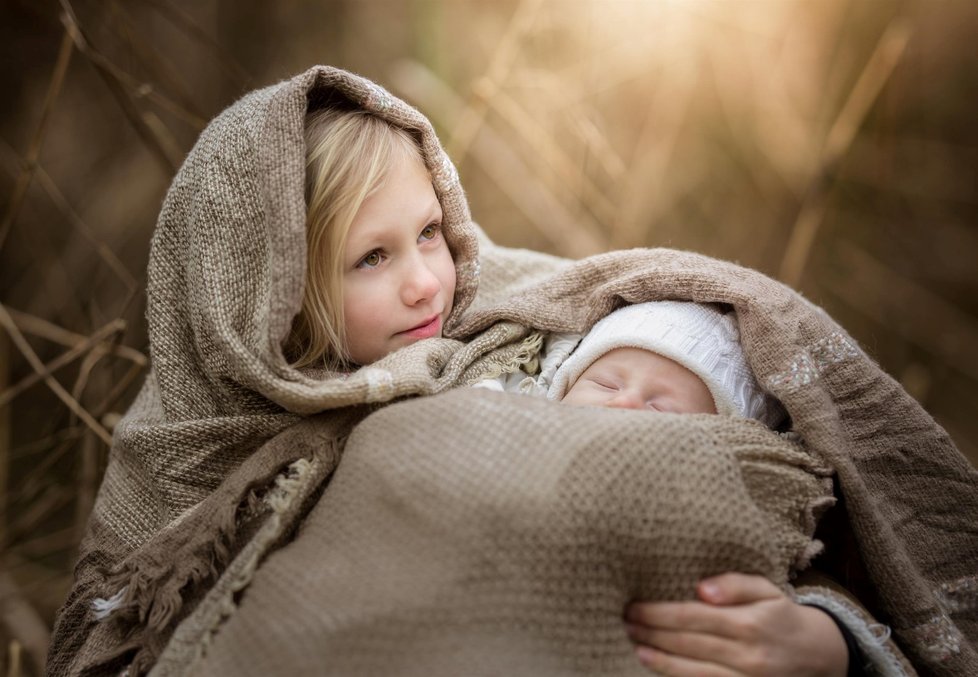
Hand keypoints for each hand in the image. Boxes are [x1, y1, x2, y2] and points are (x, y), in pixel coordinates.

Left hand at [624, 573, 847, 675]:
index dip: (659, 613)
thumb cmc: (781, 614)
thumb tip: (701, 589)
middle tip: (625, 621)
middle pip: (687, 643)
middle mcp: (747, 655)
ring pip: (692, 670)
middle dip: (652, 632)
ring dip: (658, 658)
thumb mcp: (766, 589)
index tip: (634, 606)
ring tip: (634, 644)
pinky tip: (655, 666)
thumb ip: (735, 584)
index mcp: (749, 623)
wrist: (818, 654)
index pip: (693, 617)